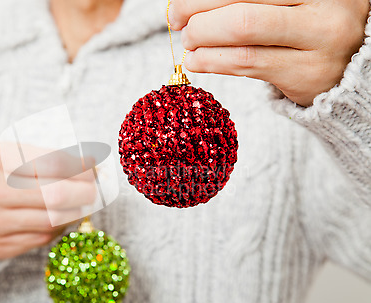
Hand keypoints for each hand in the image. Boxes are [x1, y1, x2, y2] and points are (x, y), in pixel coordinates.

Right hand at [0, 143, 96, 259]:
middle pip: (56, 194)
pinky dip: (60, 226)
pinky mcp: (0, 246)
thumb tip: (84, 163)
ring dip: (77, 211)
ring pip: (53, 219)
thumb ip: (38, 154)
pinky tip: (63, 216)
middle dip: (85, 191)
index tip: (94, 166)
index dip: (81, 166)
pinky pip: (43, 237)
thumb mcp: (1, 153)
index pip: (53, 162)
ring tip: (84, 203)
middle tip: (94, 188)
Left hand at [169, 0, 369, 105]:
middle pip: (242, 4)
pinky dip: (212, 61)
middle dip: (197, 11)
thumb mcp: (286, 3)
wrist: (347, 67)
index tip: (179, 4)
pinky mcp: (306, 73)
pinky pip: (247, 63)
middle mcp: (323, 3)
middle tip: (177, 21)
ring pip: (243, 32)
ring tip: (188, 42)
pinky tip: (197, 60)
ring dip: (201, 38)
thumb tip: (189, 4)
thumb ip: (248, 0)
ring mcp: (319, 39)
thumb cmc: (304, 27)